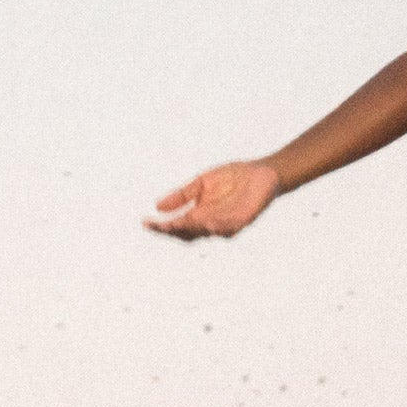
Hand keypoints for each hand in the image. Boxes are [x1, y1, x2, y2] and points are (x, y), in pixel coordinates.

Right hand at [144, 160, 280, 241]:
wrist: (261, 172)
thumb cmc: (232, 178)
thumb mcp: (202, 183)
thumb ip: (182, 195)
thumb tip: (157, 206)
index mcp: (199, 215)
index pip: (176, 226)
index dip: (161, 226)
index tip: (145, 222)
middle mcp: (210, 224)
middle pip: (187, 233)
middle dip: (172, 230)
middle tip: (159, 226)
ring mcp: (226, 225)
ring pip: (205, 232)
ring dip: (192, 229)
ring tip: (176, 224)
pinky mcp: (243, 221)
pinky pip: (228, 227)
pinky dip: (217, 226)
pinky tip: (207, 222)